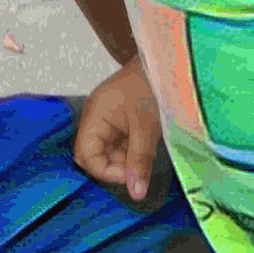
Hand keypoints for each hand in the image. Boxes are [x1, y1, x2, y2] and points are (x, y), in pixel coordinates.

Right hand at [73, 54, 162, 201]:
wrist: (167, 59)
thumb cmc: (152, 84)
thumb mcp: (146, 126)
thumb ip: (139, 161)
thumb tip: (136, 193)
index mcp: (95, 115)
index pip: (86, 154)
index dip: (104, 170)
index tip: (129, 175)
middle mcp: (98, 117)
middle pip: (96, 154)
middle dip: (115, 167)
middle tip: (138, 170)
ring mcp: (110, 117)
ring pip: (111, 151)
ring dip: (127, 159)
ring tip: (147, 154)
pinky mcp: (123, 118)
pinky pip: (122, 142)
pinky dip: (133, 151)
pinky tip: (148, 148)